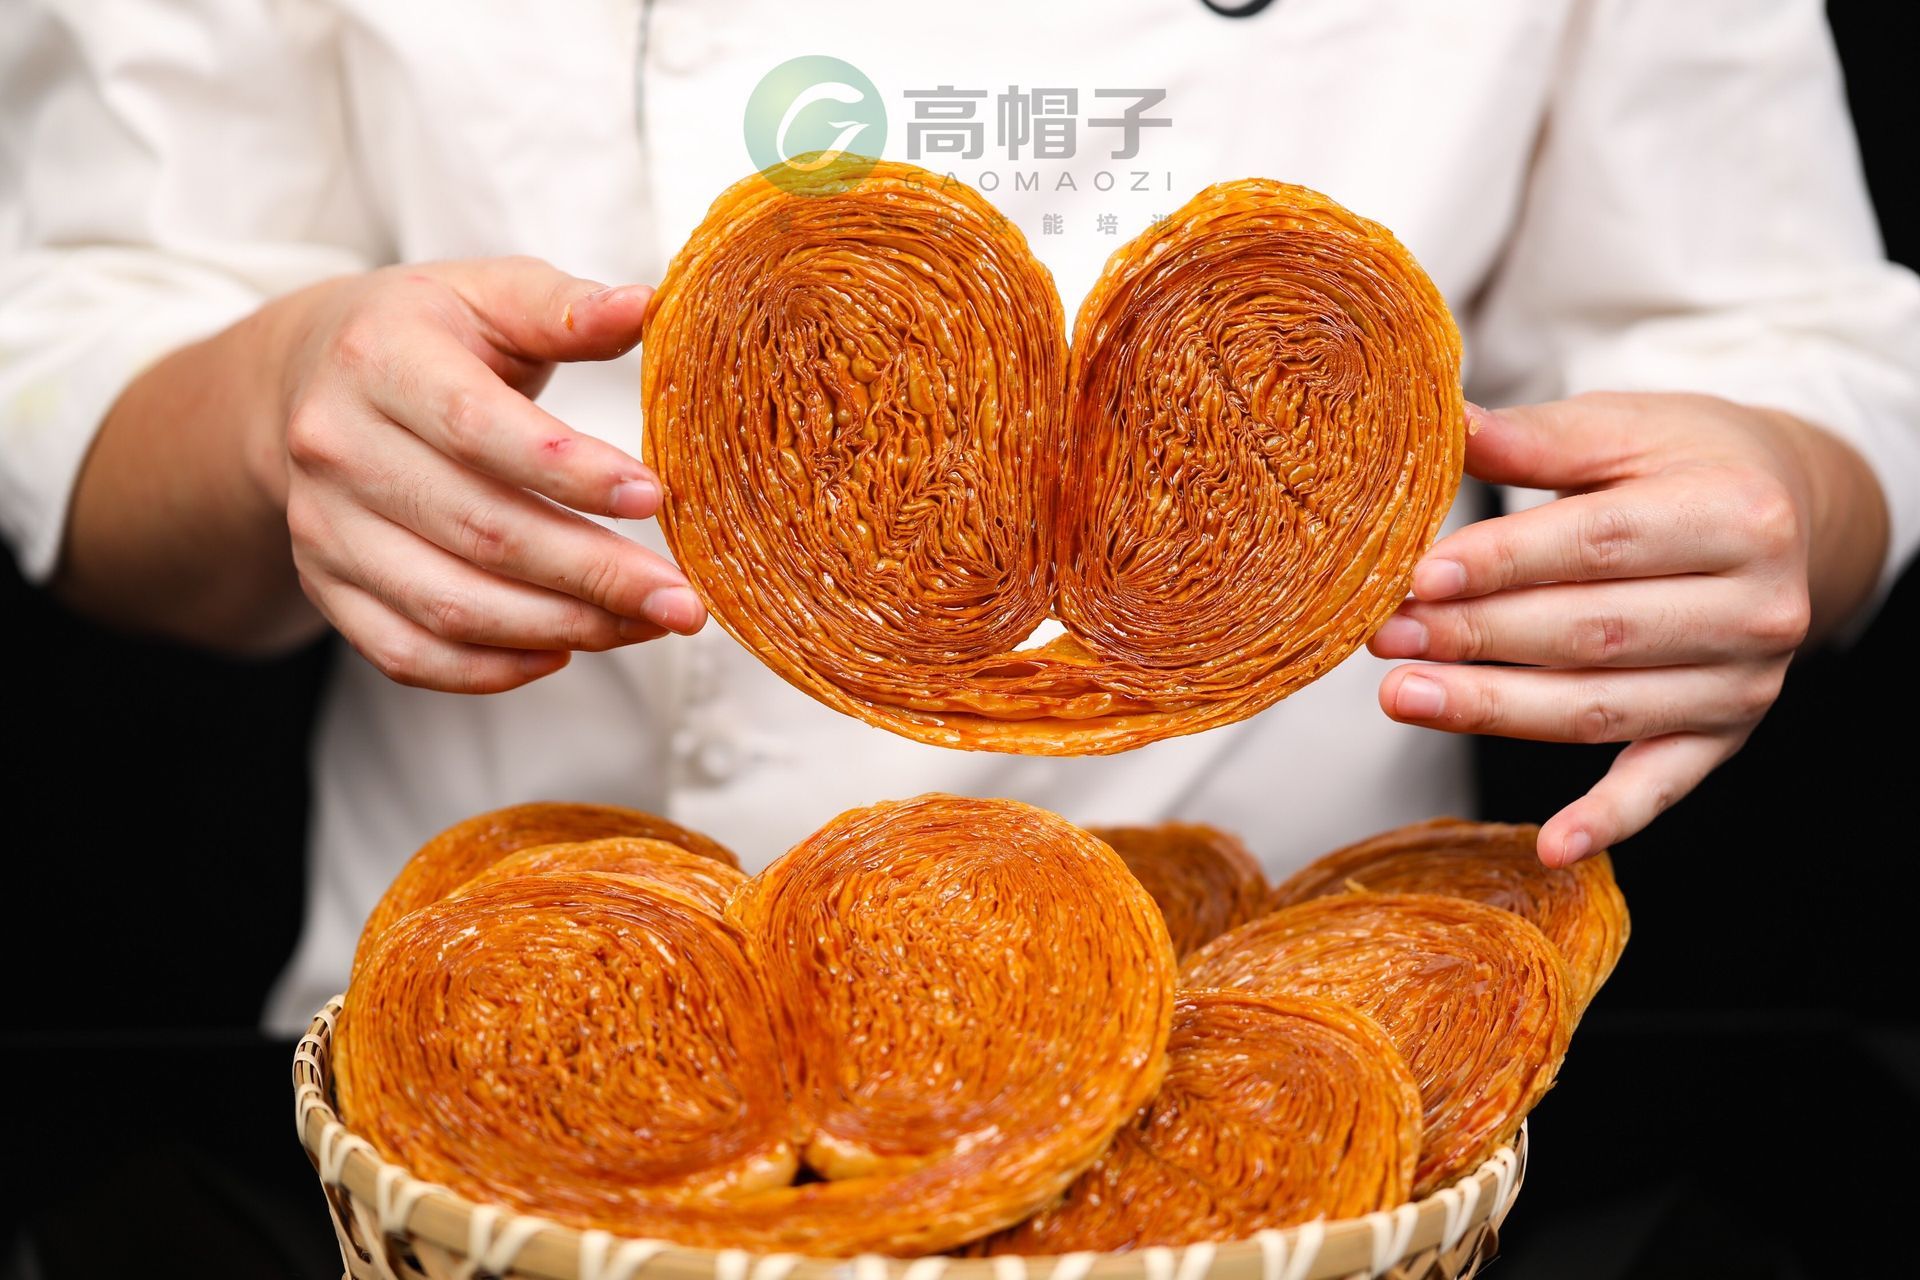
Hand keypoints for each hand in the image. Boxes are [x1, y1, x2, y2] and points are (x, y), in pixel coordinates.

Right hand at [254, 257, 704, 692]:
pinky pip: (409, 652)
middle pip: (480, 532)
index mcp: (380, 359)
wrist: (309, 380)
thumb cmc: (430, 334)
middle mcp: (338, 447)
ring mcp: (325, 527)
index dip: (572, 472)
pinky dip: (491, 669)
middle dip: (594, 575)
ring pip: (450, 606)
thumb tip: (647, 306)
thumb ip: (563, 307)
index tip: (657, 499)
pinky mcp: (326, 586)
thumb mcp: (488, 293)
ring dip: (560, 628)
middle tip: (682, 601)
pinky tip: (566, 652)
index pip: (480, 428)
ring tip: (645, 626)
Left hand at [1369, 391, 1887, 865]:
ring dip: (1496, 711)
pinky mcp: (1723, 736)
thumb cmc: (1689, 462)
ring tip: (1402, 698)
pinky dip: (1608, 820)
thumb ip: (1537, 438)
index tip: (1417, 575)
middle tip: (1383, 638)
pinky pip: (1661, 787)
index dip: (1503, 564)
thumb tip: (1443, 422)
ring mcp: (1742, 683)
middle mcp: (1754, 608)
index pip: (1597, 545)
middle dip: (1477, 639)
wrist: (1790, 511)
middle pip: (1591, 633)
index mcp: (1734, 514)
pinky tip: (1551, 846)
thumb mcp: (1626, 428)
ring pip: (1602, 708)